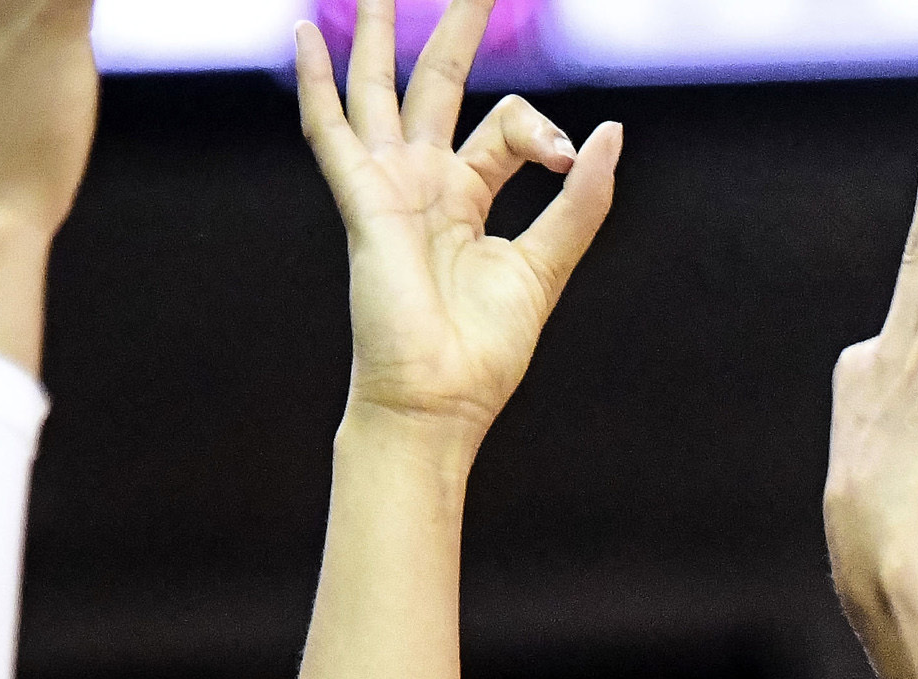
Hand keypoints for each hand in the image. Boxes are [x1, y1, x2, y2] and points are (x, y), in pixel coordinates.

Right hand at [296, 0, 617, 442]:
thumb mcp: (546, 263)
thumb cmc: (483, 351)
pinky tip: (306, 35)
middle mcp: (422, 181)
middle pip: (436, 81)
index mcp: (465, 197)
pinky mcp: (363, 202)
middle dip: (452, 25)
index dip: (543, 131)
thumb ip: (581, 201)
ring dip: (374, 33)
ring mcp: (387, 187)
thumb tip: (611, 133)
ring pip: (378, 89)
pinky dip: (318, 83)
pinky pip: (331, 131)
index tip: (568, 162)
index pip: (505, 126)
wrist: (439, 401)